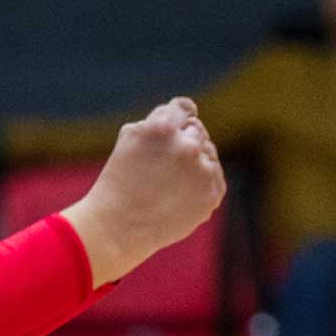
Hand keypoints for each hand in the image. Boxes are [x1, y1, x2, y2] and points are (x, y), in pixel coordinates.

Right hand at [63, 97, 225, 284]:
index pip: (184, 108)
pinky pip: (215, 177)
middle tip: (162, 164)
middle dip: (183, 141)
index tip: (177, 124)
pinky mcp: (212, 194)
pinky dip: (203, 182)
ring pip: (208, 153)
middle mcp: (187, 147)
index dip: (179, 116)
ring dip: (194, 161)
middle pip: (197, 130)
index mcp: (163, 129)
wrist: (121, 228)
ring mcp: (202, 172)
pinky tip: (181, 193)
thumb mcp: (129, 137)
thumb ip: (160, 117)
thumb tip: (191, 110)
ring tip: (169, 182)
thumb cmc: (120, 180)